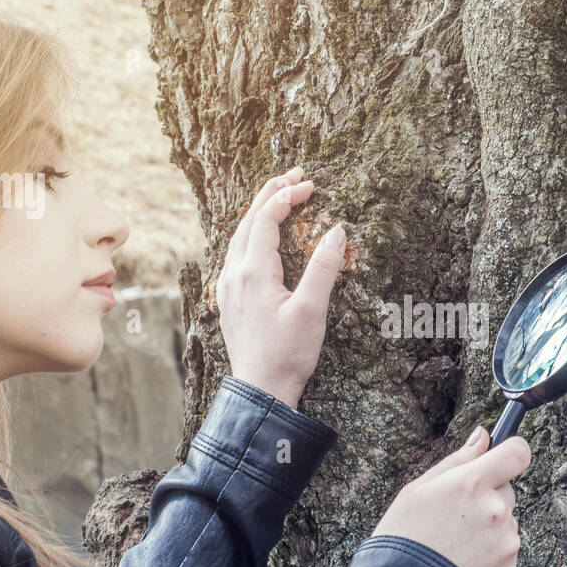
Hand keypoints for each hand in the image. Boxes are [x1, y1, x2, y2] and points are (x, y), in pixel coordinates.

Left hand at [212, 166, 345, 408]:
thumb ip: (324, 268)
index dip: (288, 196)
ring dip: (259, 212)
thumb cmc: (287, 354)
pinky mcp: (229, 300)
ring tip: (279, 197)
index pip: (267, 219)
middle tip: (295, 176)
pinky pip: (236, 253)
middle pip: (248, 221)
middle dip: (271, 193)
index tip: (311, 185)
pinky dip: (251, 234)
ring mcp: (228, 287)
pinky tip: (261, 238)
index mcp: (253, 271)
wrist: (261, 391)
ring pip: (239, 236)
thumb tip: (338, 231)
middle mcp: (234, 274)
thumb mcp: (312, 310)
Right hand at [370, 426, 531, 566]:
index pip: (518, 452)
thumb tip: (483, 435)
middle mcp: (496, 510)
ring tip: (454, 545)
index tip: (503, 456)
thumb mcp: (417, 490)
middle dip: (489, 496)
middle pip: (507, 490)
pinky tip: (463, 562)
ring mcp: (505, 541)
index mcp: (472, 483)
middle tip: (455, 516)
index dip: (512, 451)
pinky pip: (505, 550)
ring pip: (506, 522)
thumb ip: (457, 460)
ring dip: (489, 527)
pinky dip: (490, 554)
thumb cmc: (402, 538)